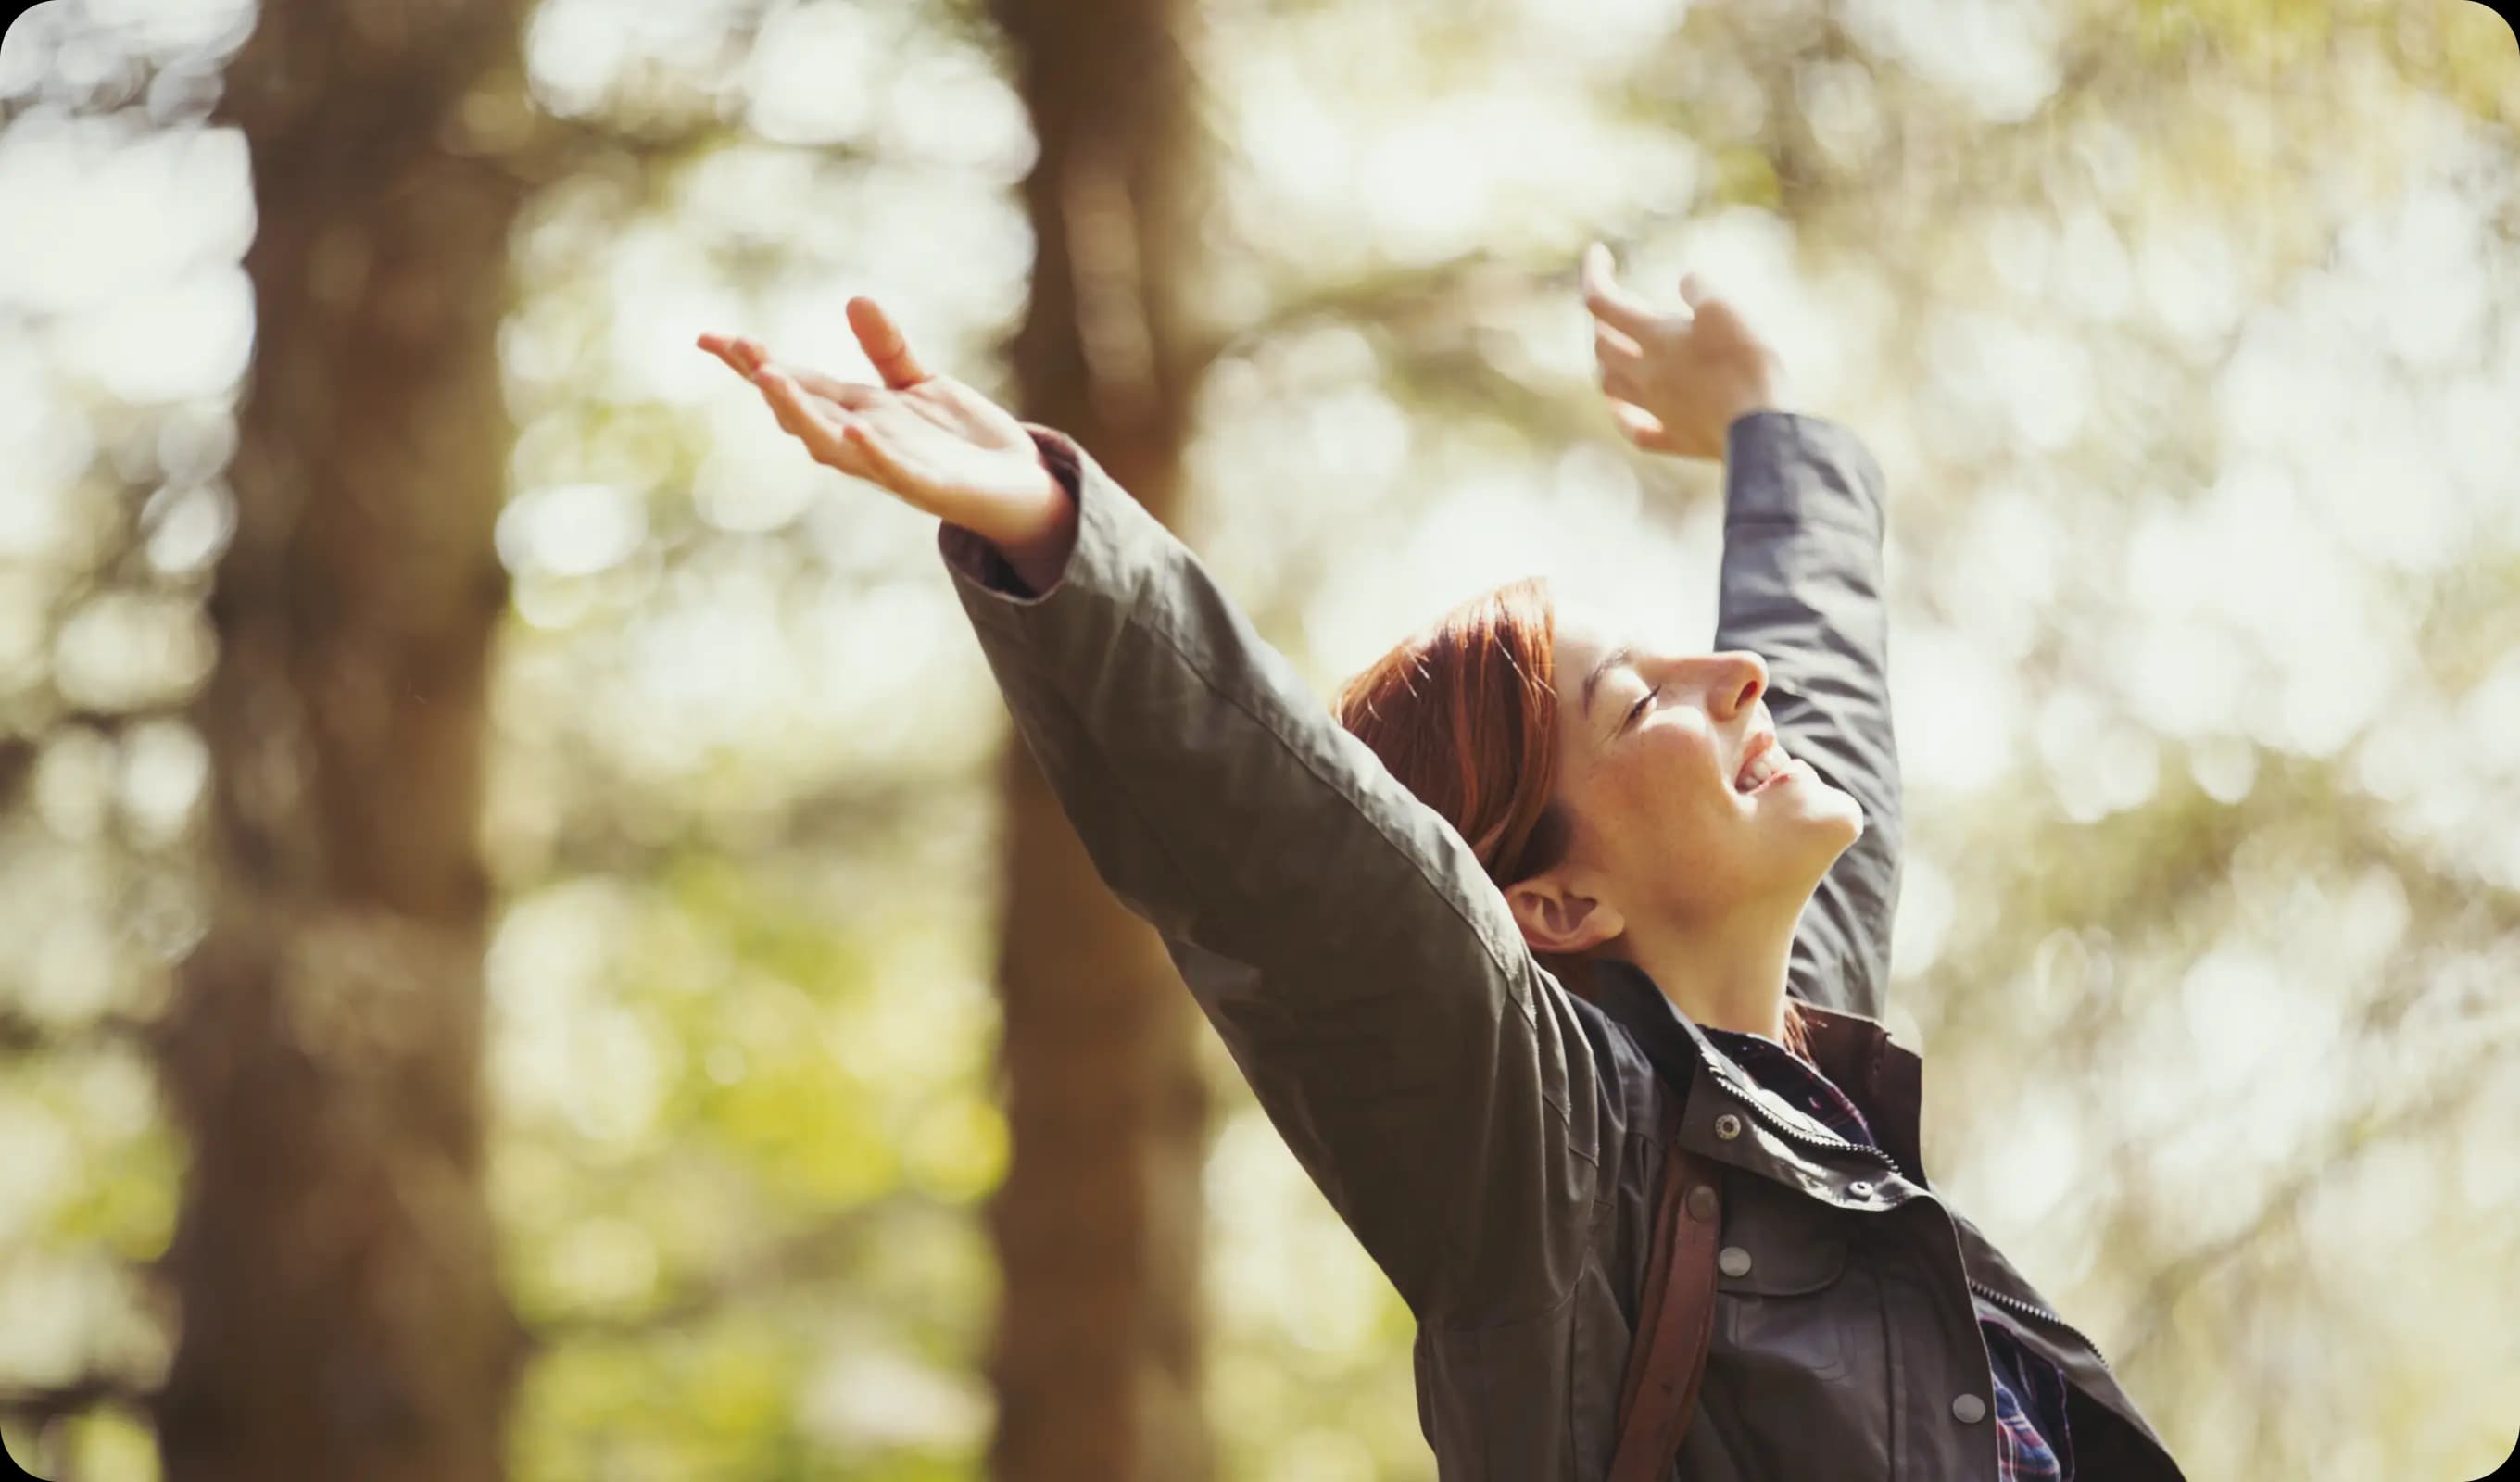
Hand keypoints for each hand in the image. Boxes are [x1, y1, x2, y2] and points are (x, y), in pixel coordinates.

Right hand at [695, 298, 1068, 551]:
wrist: (1024, 490)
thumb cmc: (964, 442)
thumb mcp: (922, 383)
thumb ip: (887, 349)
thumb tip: (854, 300)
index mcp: (858, 413)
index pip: (797, 384)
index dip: (755, 364)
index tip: (711, 338)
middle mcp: (864, 442)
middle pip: (803, 414)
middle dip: (770, 385)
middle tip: (740, 353)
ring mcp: (892, 467)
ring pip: (833, 445)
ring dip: (802, 415)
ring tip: (772, 380)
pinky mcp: (931, 488)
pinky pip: (894, 472)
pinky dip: (871, 453)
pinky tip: (854, 431)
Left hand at [1580, 242, 1786, 460]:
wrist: (1762, 431)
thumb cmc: (1746, 364)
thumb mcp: (1725, 308)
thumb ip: (1698, 288)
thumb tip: (1685, 280)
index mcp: (1655, 339)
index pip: (1603, 302)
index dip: (1593, 274)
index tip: (1598, 252)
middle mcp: (1646, 376)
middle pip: (1601, 346)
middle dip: (1602, 319)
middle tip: (1617, 302)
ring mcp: (1657, 411)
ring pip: (1611, 386)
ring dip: (1606, 363)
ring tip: (1616, 351)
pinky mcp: (1676, 439)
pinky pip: (1637, 430)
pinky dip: (1625, 416)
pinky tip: (1627, 411)